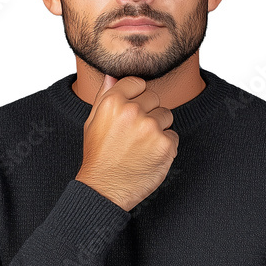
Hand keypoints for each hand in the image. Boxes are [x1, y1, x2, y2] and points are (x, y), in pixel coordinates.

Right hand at [75, 74, 178, 211]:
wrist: (104, 190)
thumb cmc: (98, 157)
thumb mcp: (93, 122)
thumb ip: (104, 96)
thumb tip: (112, 75)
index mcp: (113, 102)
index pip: (138, 83)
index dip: (136, 98)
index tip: (130, 114)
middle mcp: (132, 111)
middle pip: (154, 98)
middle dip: (147, 113)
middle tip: (133, 135)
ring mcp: (150, 127)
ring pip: (166, 116)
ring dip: (158, 129)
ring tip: (140, 146)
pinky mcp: (165, 144)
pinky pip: (173, 136)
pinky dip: (164, 146)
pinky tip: (148, 156)